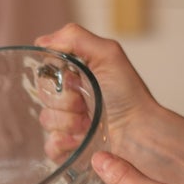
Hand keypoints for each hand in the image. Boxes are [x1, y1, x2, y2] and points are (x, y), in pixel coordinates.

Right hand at [34, 24, 159, 165]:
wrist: (141, 133)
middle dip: (65, 101)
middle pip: (44, 95)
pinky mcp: (69, 147)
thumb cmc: (129, 95)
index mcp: (75, 74)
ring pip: (46, 120)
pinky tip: (79, 140)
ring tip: (89, 123)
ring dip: (68, 122)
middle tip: (87, 104)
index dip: (57, 78)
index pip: (46, 71)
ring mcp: (68, 123)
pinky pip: (49, 146)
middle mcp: (70, 97)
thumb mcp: (107, 54)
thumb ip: (74, 37)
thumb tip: (42, 41)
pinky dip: (63, 143)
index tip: (76, 81)